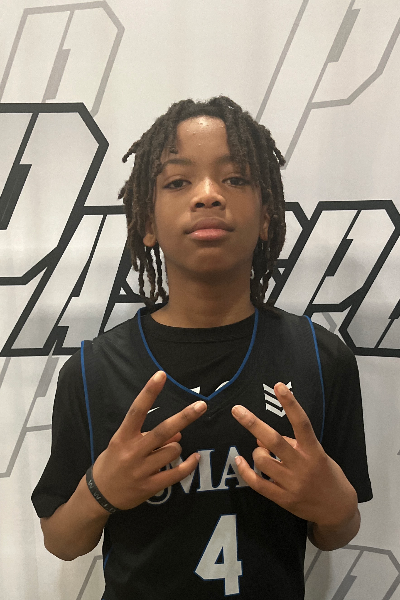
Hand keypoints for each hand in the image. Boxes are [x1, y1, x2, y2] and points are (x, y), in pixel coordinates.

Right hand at [92, 371, 206, 509]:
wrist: (98, 495)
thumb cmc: (112, 463)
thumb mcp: (124, 444)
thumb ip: (148, 437)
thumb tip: (177, 433)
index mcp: (123, 436)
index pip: (137, 409)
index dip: (149, 391)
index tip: (161, 375)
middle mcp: (132, 451)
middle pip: (163, 431)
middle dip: (184, 417)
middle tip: (201, 405)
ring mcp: (141, 470)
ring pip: (172, 450)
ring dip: (176, 447)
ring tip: (167, 451)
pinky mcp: (149, 486)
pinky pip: (176, 473)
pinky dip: (189, 465)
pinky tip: (195, 458)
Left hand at [231, 383, 357, 528]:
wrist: (338, 510)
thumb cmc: (328, 476)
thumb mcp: (317, 455)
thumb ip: (293, 444)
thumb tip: (261, 436)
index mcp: (314, 451)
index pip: (301, 423)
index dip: (290, 404)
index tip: (278, 386)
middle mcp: (303, 465)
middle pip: (274, 441)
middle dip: (253, 423)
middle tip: (237, 410)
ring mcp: (292, 483)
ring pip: (263, 460)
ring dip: (257, 451)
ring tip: (261, 451)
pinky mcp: (283, 499)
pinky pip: (257, 483)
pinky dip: (245, 471)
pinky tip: (240, 461)